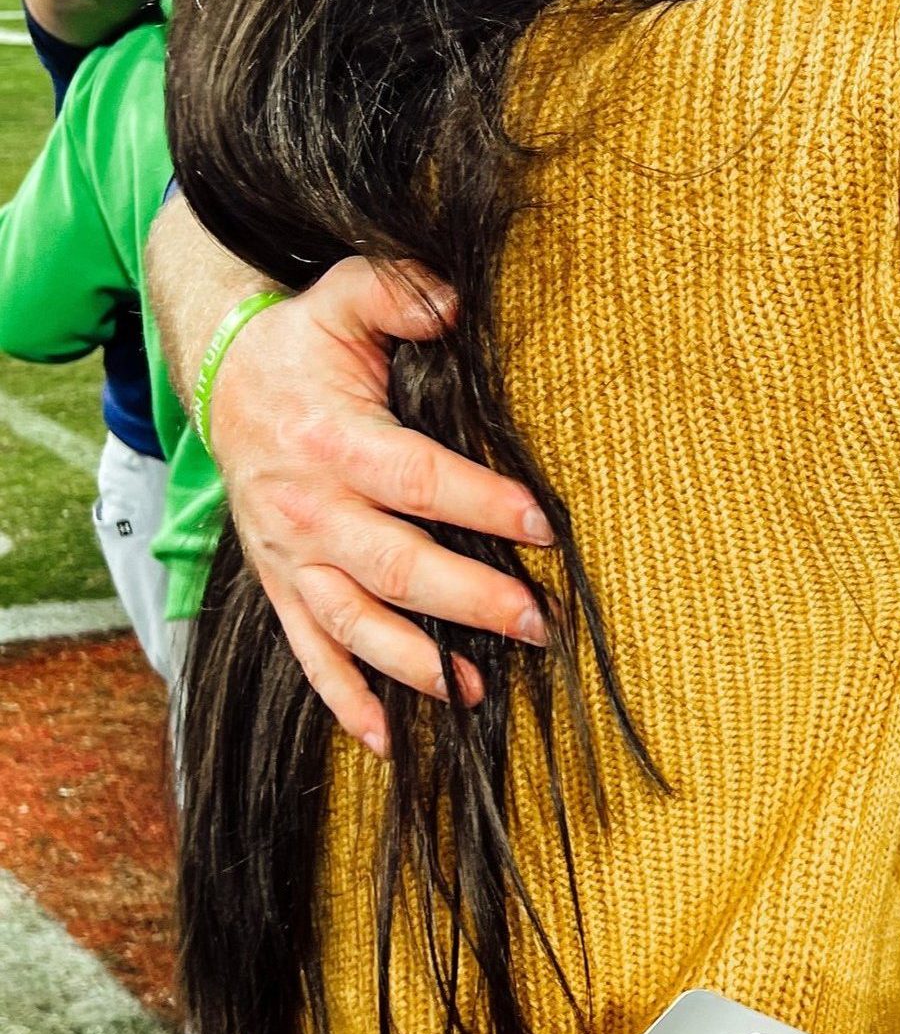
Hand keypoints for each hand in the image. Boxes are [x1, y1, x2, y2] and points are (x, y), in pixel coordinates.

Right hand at [208, 257, 554, 755]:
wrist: (222, 382)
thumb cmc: (303, 345)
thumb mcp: (344, 298)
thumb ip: (397, 294)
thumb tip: (454, 305)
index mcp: (332, 441)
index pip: (418, 480)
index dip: (482, 504)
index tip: (543, 528)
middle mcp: (306, 509)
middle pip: (395, 565)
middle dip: (469, 599)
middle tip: (537, 622)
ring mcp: (290, 556)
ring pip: (352, 623)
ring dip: (413, 663)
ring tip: (474, 690)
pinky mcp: (281, 585)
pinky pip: (308, 652)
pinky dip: (343, 701)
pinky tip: (385, 739)